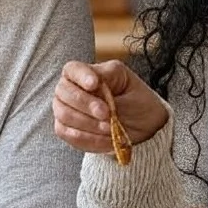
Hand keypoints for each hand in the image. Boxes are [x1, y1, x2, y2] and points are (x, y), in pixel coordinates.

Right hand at [53, 60, 168, 154]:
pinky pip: (68, 134)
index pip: (73, 69)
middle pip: (64, 93)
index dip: (81, 76)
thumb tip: (94, 83)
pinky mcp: (66, 130)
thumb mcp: (127, 82)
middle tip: (106, 113)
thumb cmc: (135, 98)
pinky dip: (88, 138)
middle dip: (86, 104)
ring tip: (109, 128)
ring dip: (88, 123)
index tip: (94, 84)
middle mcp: (68, 89)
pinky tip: (106, 138)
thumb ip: (108, 79)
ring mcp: (64, 110)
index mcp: (83, 72)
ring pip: (65, 115)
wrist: (143, 123)